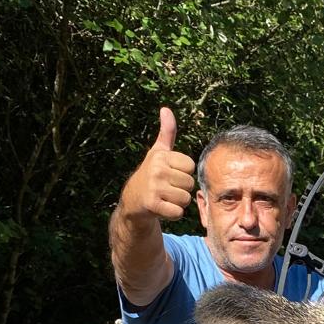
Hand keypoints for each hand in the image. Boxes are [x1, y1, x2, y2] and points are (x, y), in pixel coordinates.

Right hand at [120, 107, 195, 223]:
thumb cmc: (150, 175)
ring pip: (185, 199)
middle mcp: (157, 169)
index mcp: (161, 156)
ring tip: (164, 198)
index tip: (169, 175)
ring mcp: (154, 187)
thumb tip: (166, 108)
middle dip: (181, 190)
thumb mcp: (158, 153)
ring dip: (177, 203)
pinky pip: (178, 212)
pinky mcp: (152, 204)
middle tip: (166, 190)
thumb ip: (166, 133)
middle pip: (189, 184)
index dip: (183, 174)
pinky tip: (161, 209)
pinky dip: (172, 215)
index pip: (190, 167)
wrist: (132, 202)